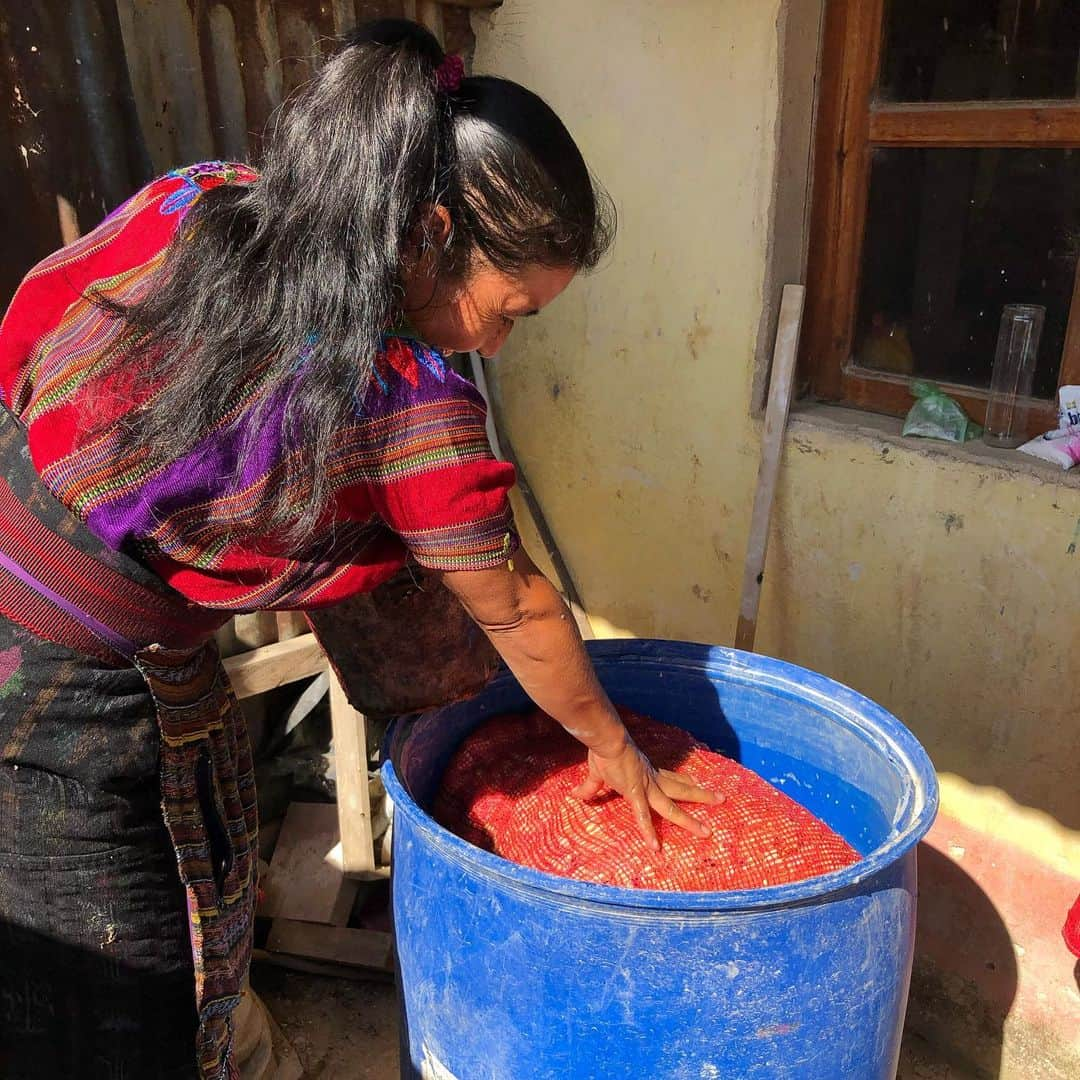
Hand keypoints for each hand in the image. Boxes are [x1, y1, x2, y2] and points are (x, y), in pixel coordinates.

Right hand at [571, 736, 721, 851]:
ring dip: (690, 819)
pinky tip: (655, 847)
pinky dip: (648, 832)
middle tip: (721, 799)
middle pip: (681, 789)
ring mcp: (647, 788)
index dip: (685, 782)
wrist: (607, 740)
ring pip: (672, 807)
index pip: (671, 778)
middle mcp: (653, 780)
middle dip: (701, 795)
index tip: (699, 784)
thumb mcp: (598, 773)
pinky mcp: (636, 794)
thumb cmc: (605, 751)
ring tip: (707, 831)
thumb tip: (576, 795)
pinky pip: (643, 816)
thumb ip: (591, 787)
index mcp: (647, 773)